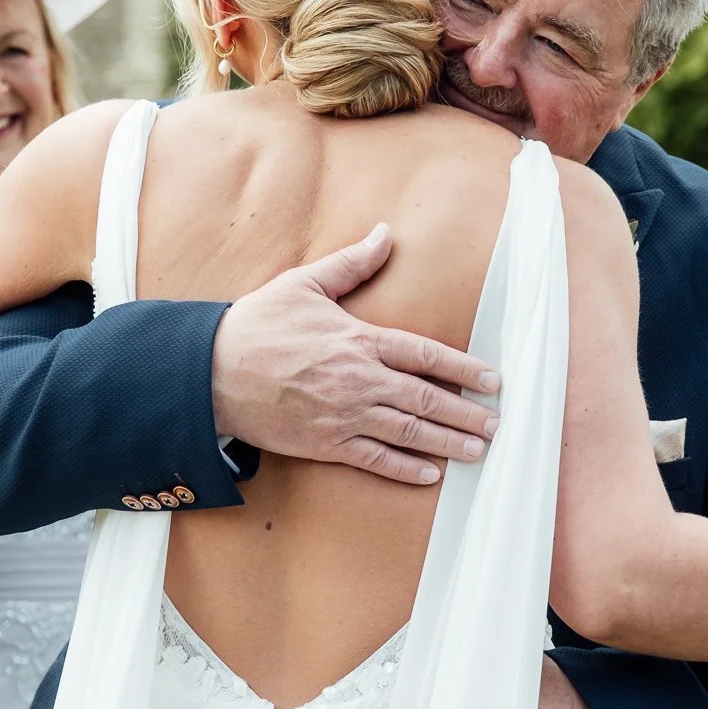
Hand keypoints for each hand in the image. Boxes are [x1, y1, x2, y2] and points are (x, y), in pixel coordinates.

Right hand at [212, 224, 501, 484]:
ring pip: (407, 432)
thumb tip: (385, 235)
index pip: (425, 354)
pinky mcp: (325, 443)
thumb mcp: (304, 284)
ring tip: (478, 450)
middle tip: (497, 424)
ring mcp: (343, 415)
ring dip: (447, 442)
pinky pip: (373, 459)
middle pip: (425, 398)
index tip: (493, 380)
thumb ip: (351, 264)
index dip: (463, 368)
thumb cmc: (257, 325)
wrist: (210, 373)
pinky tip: (430, 473)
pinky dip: (404, 468)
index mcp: (359, 339)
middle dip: (466, 413)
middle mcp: (359, 379)